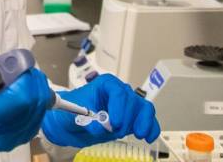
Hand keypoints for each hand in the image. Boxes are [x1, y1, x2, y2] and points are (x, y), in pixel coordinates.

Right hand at [0, 58, 50, 153]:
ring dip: (37, 87)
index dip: (25, 78)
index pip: (18, 100)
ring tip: (23, 77)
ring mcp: (11, 140)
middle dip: (32, 80)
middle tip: (23, 67)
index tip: (20, 64)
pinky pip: (40, 114)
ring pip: (39, 108)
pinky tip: (27, 89)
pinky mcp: (22, 138)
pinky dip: (39, 97)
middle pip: (32, 103)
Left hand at [41, 74, 159, 147]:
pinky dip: (151, 128)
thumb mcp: (74, 112)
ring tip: (137, 134)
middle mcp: (119, 92)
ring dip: (142, 123)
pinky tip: (148, 137)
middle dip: (127, 119)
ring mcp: (127, 106)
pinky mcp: (131, 119)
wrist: (71, 123)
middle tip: (116, 130)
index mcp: (106, 84)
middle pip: (132, 101)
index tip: (115, 122)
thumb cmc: (71, 111)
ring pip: (144, 109)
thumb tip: (99, 127)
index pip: (118, 92)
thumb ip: (87, 119)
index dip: (119, 107)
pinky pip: (147, 120)